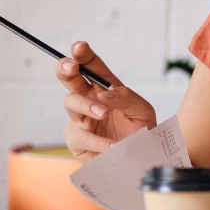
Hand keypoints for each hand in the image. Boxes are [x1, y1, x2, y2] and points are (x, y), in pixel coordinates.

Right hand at [58, 41, 156, 162]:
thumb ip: (125, 98)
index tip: (79, 47)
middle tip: (70, 66)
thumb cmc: (142, 133)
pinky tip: (112, 145)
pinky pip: (80, 135)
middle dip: (66, 69)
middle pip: (70, 79)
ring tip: (103, 113)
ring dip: (87, 106)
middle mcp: (90, 100)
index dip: (84, 55)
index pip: (93, 67)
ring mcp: (80, 120)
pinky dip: (98, 140)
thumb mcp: (142, 111)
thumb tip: (104, 93)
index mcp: (107, 89)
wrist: (142, 162)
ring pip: (71, 103)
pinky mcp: (77, 140)